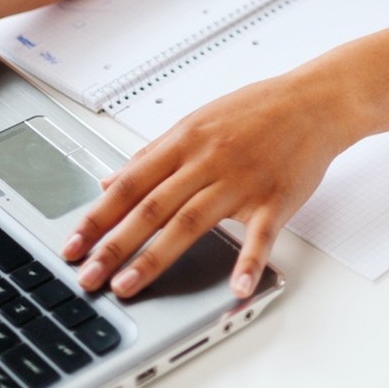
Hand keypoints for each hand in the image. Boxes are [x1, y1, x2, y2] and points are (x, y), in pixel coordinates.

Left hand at [61, 67, 348, 299]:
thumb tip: (110, 180)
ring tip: (129, 286)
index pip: (131, 182)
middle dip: (115, 245)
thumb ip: (153, 153)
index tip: (74, 244)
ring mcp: (242, 180)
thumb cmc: (257, 110)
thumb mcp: (198, 120)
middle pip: (153, 207)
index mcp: (186, 139)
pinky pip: (260, 234)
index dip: (99, 215)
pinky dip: (248, 262)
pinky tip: (235, 287)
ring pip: (191, 221)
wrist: (314, 101)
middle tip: (88, 276)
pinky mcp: (276, 197)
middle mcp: (209, 159)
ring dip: (157, 257)